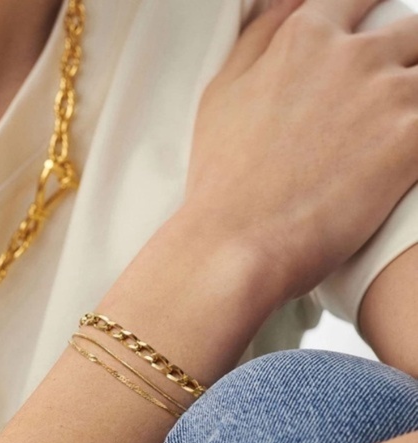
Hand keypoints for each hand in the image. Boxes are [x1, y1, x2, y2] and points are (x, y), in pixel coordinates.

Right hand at [185, 0, 417, 298]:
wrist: (237, 241)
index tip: (375, 31)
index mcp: (304, 38)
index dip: (373, 10)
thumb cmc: (222, 178)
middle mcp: (353, 56)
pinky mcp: (411, 143)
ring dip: (416, 98)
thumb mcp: (221, 94)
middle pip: (413, 29)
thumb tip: (288, 5)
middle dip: (407, 56)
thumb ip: (257, 39)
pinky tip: (405, 156)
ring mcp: (387, 97)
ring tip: (394, 129)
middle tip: (387, 97)